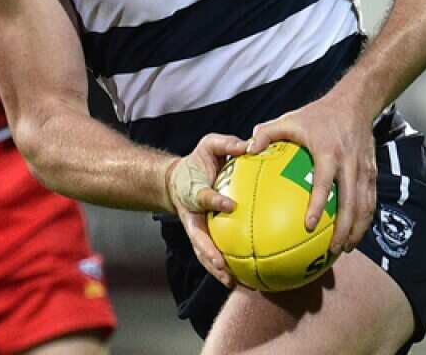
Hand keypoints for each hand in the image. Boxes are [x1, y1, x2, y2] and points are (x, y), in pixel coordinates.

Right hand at [167, 134, 247, 288]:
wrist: (177, 180)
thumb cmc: (197, 161)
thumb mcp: (208, 145)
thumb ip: (225, 143)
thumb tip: (248, 145)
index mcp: (193, 191)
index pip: (203, 197)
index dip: (214, 201)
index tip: (229, 204)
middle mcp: (192, 214)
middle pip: (196, 237)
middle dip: (207, 251)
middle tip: (221, 264)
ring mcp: (196, 228)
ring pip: (202, 252)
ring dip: (214, 268)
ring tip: (232, 282)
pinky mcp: (203, 236)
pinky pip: (212, 254)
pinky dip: (223, 269)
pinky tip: (242, 281)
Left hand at [246, 95, 377, 255]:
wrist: (354, 104)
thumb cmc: (316, 115)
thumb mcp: (288, 119)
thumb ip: (266, 133)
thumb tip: (246, 150)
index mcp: (329, 153)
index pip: (325, 184)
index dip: (318, 205)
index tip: (310, 225)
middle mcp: (350, 164)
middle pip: (352, 203)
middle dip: (344, 229)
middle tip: (332, 250)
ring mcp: (364, 170)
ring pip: (365, 206)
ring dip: (357, 230)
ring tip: (344, 249)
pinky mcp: (372, 173)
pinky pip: (371, 201)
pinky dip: (364, 220)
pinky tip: (354, 233)